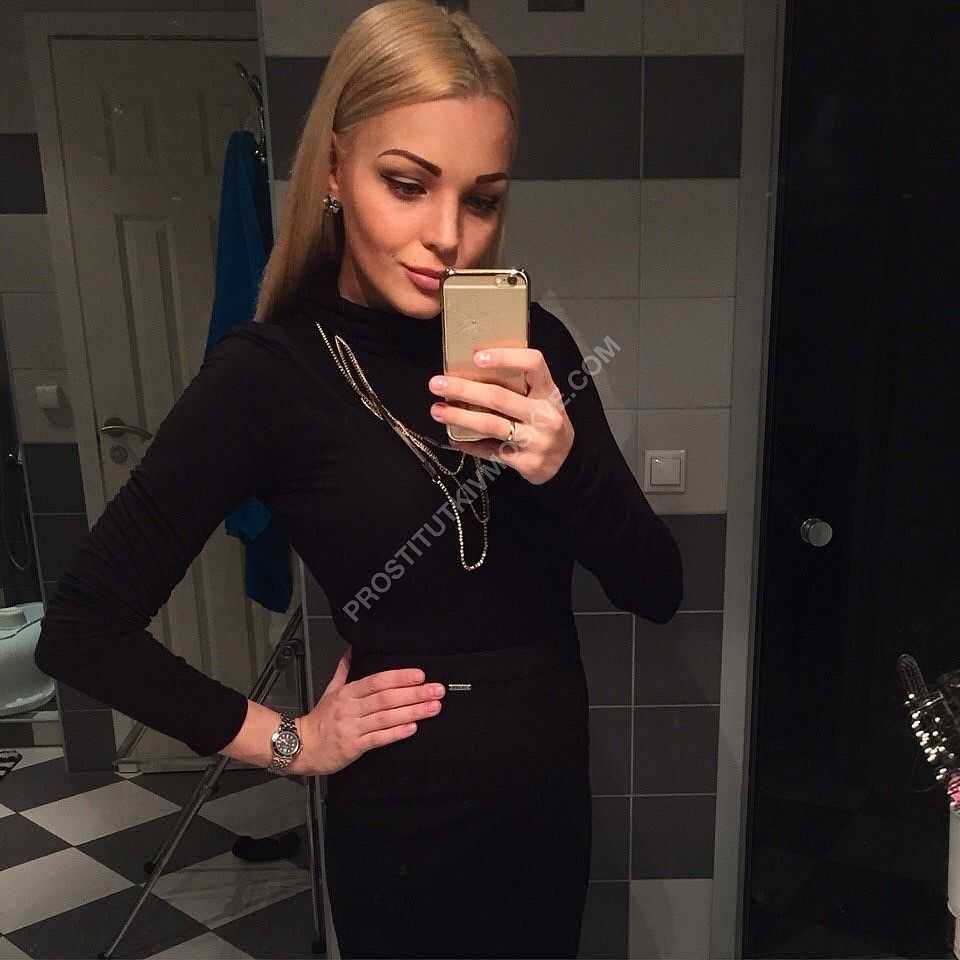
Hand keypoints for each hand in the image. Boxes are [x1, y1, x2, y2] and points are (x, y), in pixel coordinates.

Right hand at [287, 645, 444, 775]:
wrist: (303, 746)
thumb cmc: (320, 719)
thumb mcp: (330, 691)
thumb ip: (344, 670)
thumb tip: (352, 650)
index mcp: (347, 692)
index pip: (377, 681)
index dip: (399, 677)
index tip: (420, 675)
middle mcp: (351, 708)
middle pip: (386, 698)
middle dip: (414, 693)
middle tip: (437, 690)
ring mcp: (352, 728)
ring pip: (386, 717)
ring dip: (412, 712)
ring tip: (433, 708)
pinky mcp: (354, 747)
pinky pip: (378, 739)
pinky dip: (396, 732)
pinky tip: (413, 728)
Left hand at [427, 348, 573, 484]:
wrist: (567, 463)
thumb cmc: (546, 423)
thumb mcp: (543, 400)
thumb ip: (519, 387)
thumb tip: (472, 370)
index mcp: (549, 392)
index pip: (533, 364)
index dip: (505, 357)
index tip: (476, 357)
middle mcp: (544, 415)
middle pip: (499, 396)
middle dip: (464, 388)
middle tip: (437, 383)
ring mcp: (536, 441)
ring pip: (490, 424)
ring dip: (459, 416)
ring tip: (437, 410)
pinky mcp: (526, 463)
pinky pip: (490, 451)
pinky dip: (469, 444)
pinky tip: (453, 437)